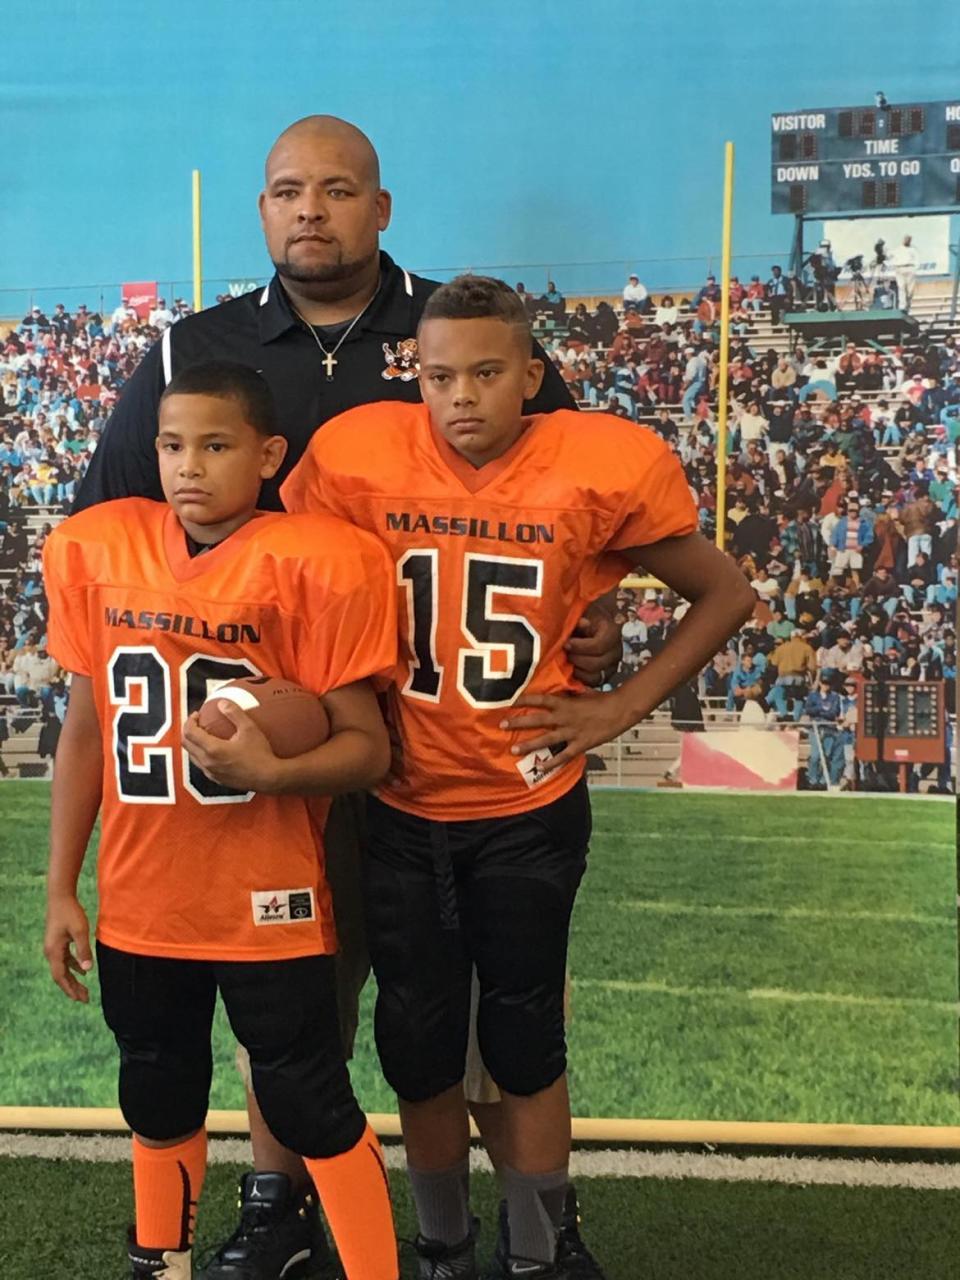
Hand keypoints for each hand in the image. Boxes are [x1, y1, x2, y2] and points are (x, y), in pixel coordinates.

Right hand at [44, 893, 92, 1001]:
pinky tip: (84, 971)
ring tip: (84, 990)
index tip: (79, 999)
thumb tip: (87, 969)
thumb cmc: (71, 912)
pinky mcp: (57, 942)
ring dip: (73, 980)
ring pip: (63, 969)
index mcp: (53, 952)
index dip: (70, 989)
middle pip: (61, 976)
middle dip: (73, 988)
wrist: (60, 897)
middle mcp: (50, 952)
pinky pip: (65, 960)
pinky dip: (74, 967)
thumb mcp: (80, 931)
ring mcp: (53, 947)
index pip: (60, 977)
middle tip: (85, 999)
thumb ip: (83, 950)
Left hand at [181, 702, 281, 792]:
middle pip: (186, 744)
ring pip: (192, 756)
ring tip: (204, 735)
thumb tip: (222, 703)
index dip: (190, 721)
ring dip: (194, 744)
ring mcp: (211, 773)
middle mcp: (208, 762)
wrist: (268, 778)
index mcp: (212, 749)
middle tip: (198, 723)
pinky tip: (214, 750)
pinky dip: (201, 755)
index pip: (189, 733)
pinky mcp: (216, 779)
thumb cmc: (260, 754)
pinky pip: (201, 765)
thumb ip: (234, 713)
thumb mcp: (249, 729)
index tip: (197, 715)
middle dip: (188, 731)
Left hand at [500, 688, 631, 774]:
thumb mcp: (581, 693)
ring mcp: (572, 732)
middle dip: (519, 722)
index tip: (508, 699)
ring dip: (530, 744)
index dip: (524, 699)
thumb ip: (567, 694)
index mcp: (565, 703)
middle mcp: (565, 717)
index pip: (540, 699)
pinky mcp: (581, 744)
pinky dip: (552, 762)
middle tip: (501, 724)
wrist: (620, 710)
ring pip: (547, 739)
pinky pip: (564, 755)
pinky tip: (540, 767)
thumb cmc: (601, 700)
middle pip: (538, 719)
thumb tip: (555, 689)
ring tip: (514, 749)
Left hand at [565, 604, 621, 686]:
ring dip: (577, 671)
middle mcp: (616, 652)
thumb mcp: (583, 613)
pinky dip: (580, 679)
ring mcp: (612, 667)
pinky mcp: (605, 677)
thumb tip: (583, 622)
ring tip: (568, 661)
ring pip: (594, 677)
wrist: (592, 624)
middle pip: (595, 664)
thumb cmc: (584, 617)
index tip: (566, 643)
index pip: (598, 646)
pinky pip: (592, 685)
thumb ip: (581, 619)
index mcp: (613, 634)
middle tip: (565, 653)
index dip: (580, 647)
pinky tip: (571, 670)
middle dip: (576, 659)